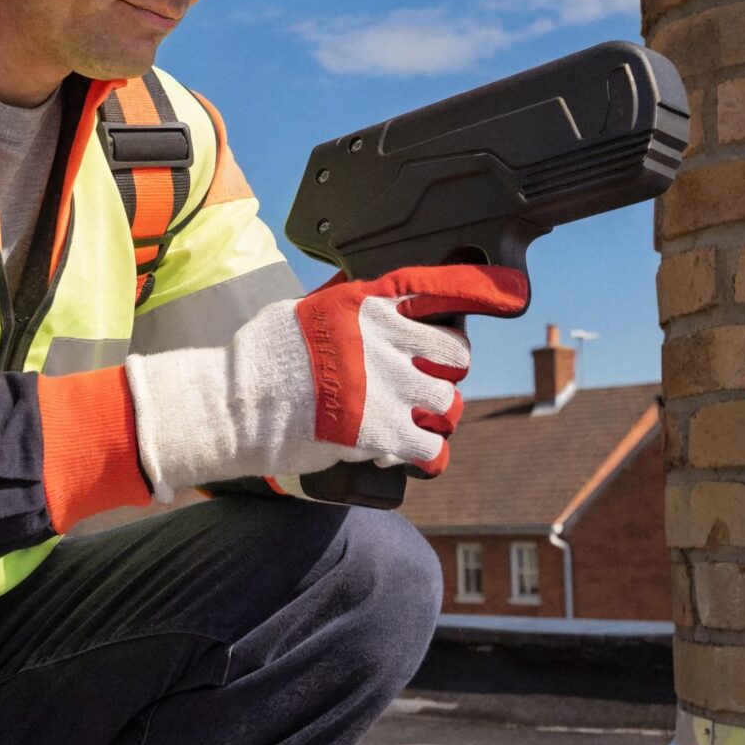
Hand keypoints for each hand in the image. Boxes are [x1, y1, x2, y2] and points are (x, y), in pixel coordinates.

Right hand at [122, 265, 528, 498]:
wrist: (234, 406)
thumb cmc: (259, 359)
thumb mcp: (302, 311)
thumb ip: (343, 308)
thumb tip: (360, 305)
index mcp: (369, 306)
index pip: (439, 288)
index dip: (482, 288)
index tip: (511, 289)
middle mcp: (388, 341)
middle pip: (456, 355)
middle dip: (445, 373)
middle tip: (420, 387)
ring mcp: (390, 388)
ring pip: (449, 403)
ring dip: (433, 417)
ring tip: (406, 424)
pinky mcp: (385, 433)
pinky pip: (433, 448)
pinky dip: (426, 456)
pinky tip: (407, 457)